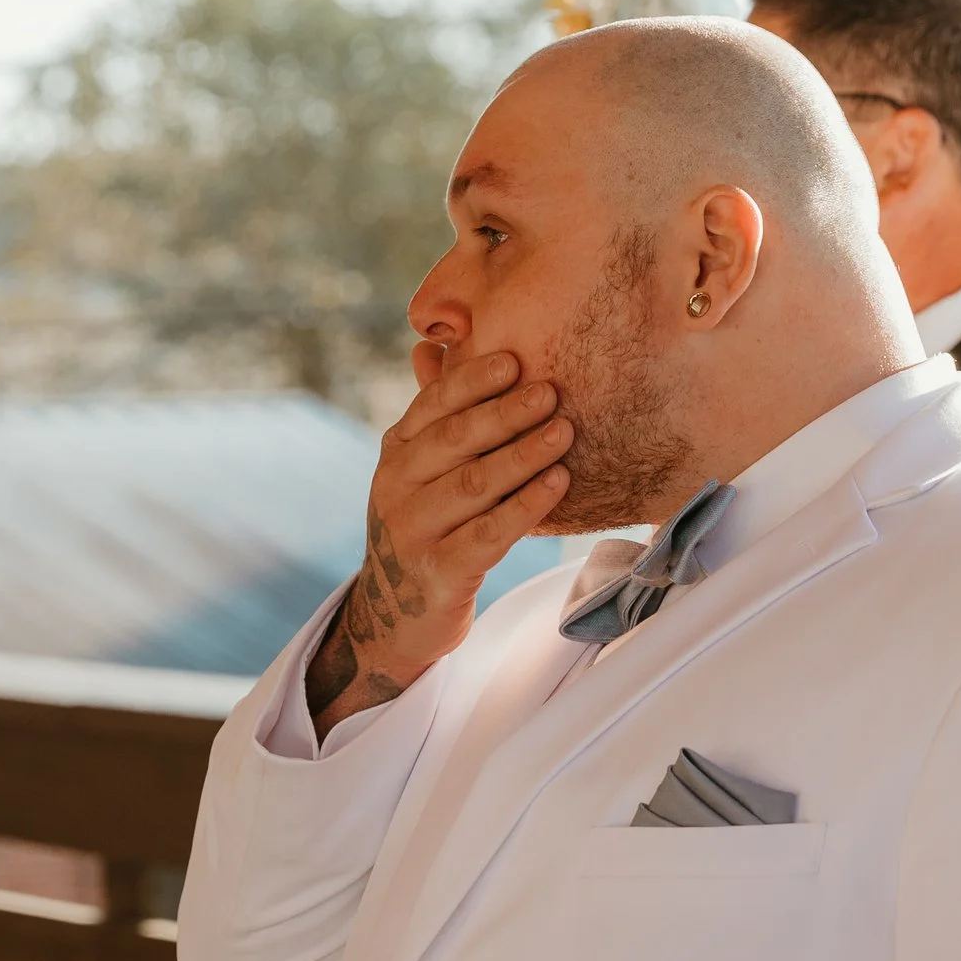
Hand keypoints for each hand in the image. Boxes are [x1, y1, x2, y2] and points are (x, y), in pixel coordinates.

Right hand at [306, 344, 571, 730]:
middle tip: (551, 392)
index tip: (515, 360)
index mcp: (395, 453)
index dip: (472, 381)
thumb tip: (437, 344)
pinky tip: (558, 484)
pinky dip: (526, 506)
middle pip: (455, 441)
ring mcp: (413, 532)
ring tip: (565, 432)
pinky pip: (489, 533)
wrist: (396, 616)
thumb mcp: (422, 473)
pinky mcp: (439, 572)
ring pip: (475, 485)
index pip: (432, 405)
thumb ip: (438, 418)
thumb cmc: (428, 527)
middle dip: (506, 414)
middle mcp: (395, 487)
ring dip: (523, 456)